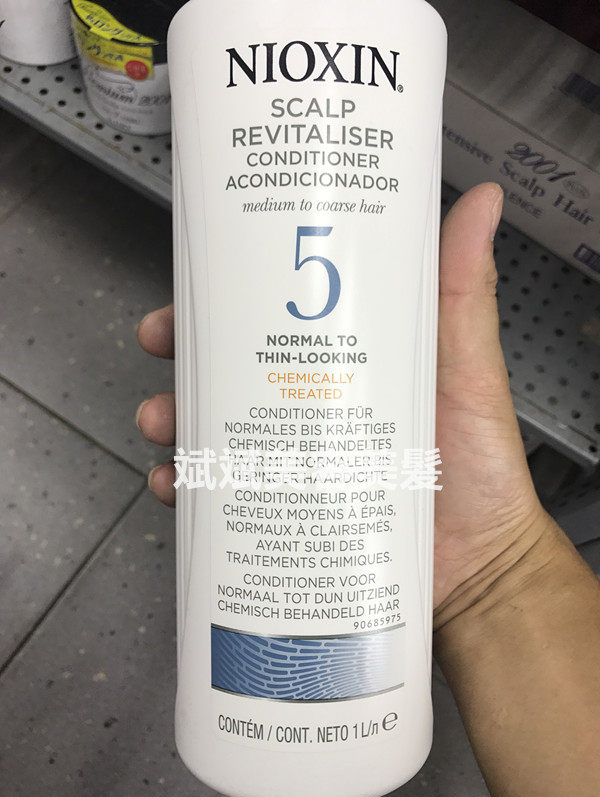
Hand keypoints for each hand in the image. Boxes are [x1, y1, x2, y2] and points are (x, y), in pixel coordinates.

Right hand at [136, 182, 551, 613]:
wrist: (479, 569)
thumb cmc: (478, 465)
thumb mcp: (468, 371)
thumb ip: (465, 294)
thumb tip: (482, 197)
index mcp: (343, 363)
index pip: (274, 317)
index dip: (226, 296)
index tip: (192, 283)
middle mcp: (309, 406)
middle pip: (229, 369)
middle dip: (182, 355)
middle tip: (160, 347)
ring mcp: (291, 461)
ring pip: (214, 429)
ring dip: (174, 418)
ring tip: (160, 423)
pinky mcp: (283, 513)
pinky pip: (220, 498)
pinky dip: (188, 489)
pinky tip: (172, 484)